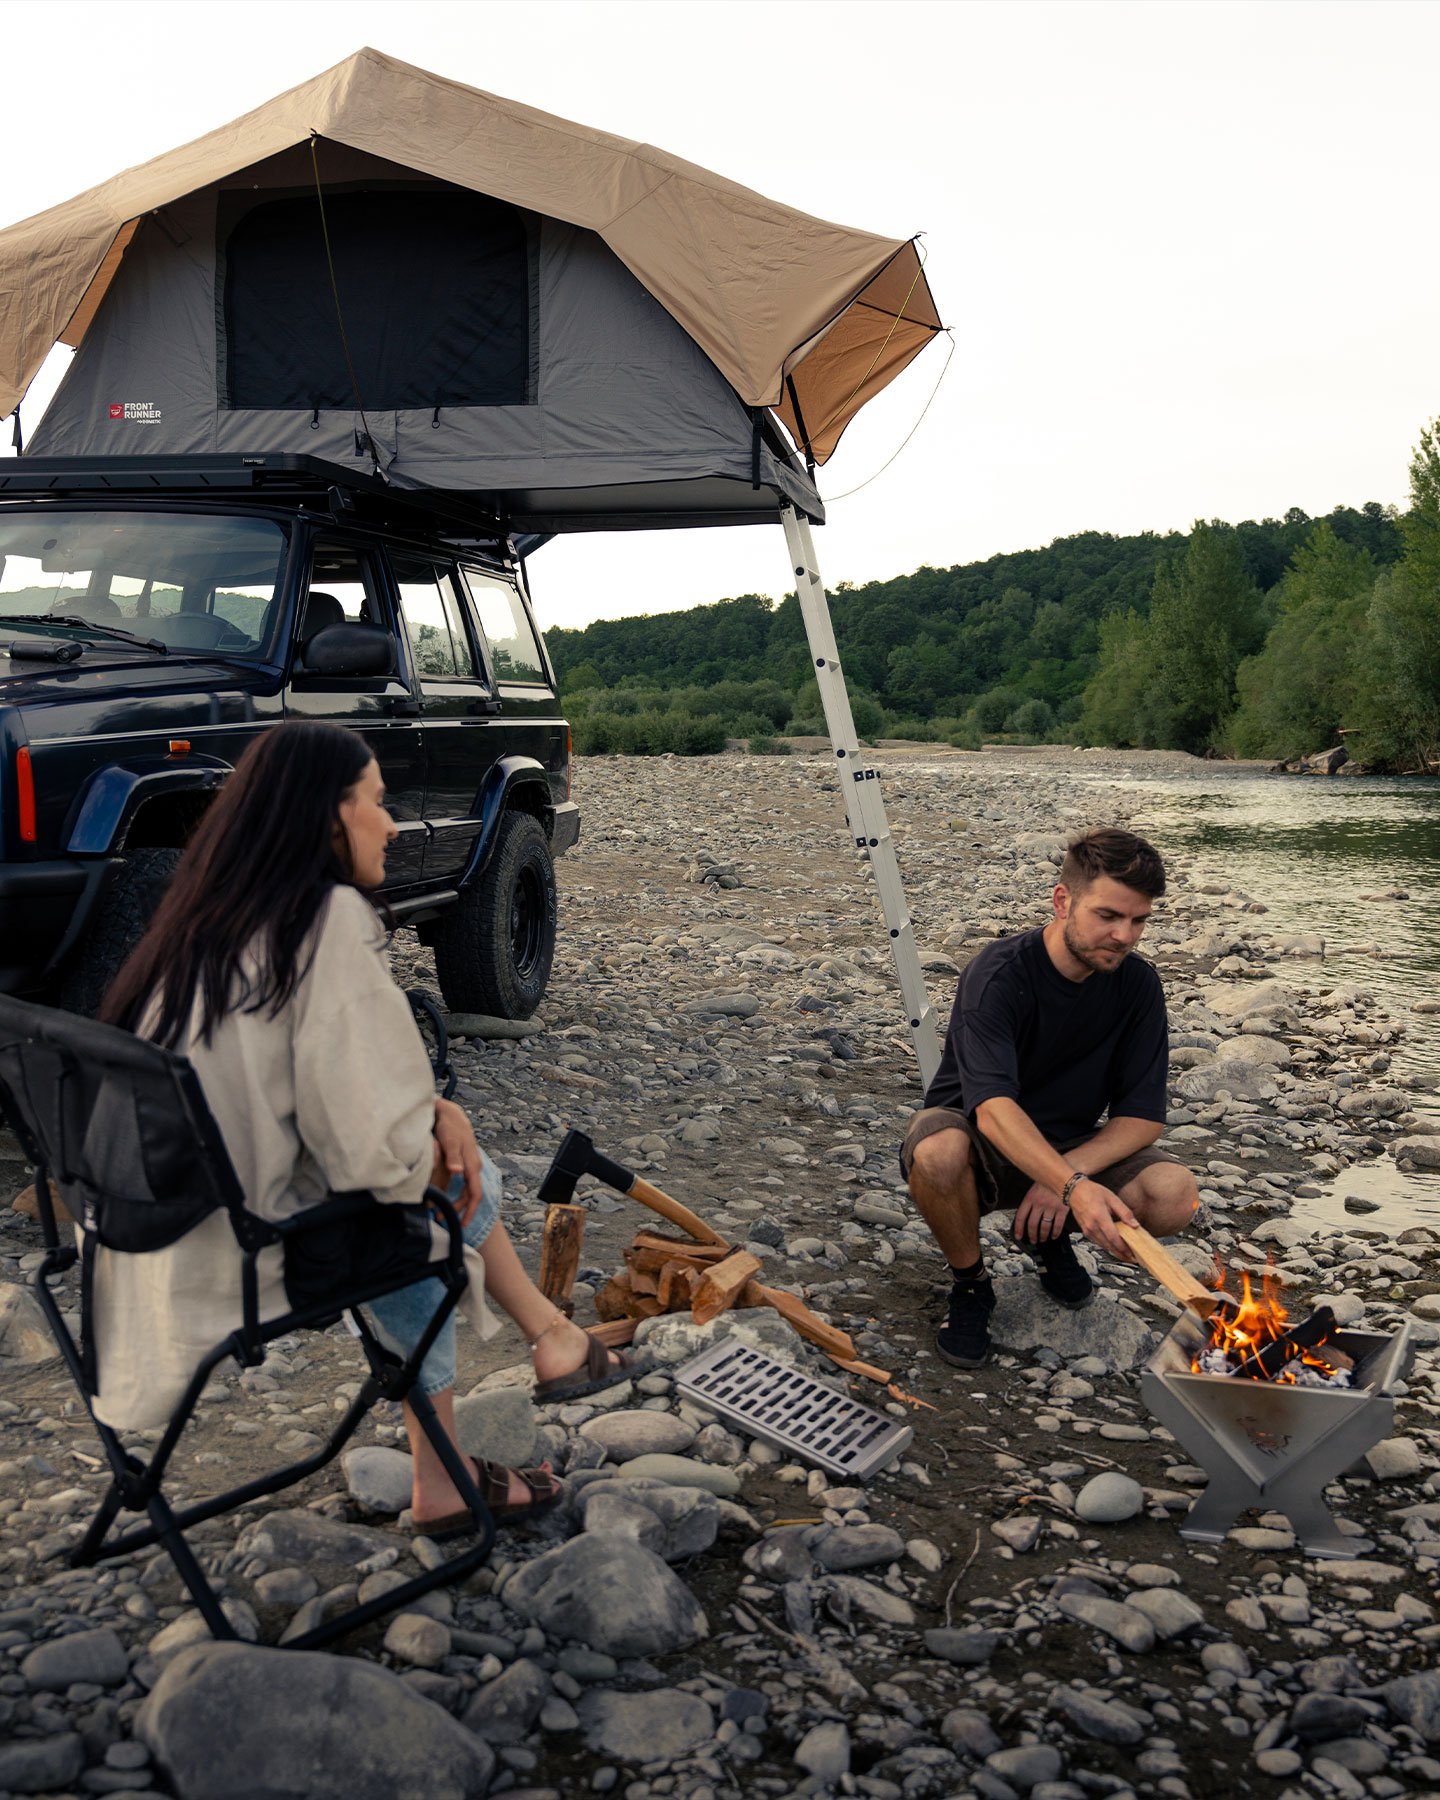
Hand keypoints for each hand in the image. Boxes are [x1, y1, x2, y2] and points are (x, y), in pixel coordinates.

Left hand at [431, 1098, 481, 1224]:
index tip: (463, 1224)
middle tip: (441, 1218)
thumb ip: (453, 1156)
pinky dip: (452, 1193)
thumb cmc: (450, 1127)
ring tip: (439, 1210)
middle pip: (470, 1195)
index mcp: (472, 1165)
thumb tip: (458, 1172)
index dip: (470, 1210)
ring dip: (455, 1203)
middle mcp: (473, 1167)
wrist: (451, 1114)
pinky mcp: (461, 1163)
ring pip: (465, 1190)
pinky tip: (442, 1195)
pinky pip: (460, 1184)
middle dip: (459, 1210)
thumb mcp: (450, 1140)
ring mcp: (467, 1166)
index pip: (475, 1193)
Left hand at [1012, 1182, 1069, 1243]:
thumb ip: (1030, 1201)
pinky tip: (1054, 1236)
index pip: (1021, 1216)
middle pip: (1032, 1224)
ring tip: (1042, 1239)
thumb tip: (1024, 1216)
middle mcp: (1039, 1203)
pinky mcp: (1062, 1209)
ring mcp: (1051, 1207)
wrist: (1063, 1175)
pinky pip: (1058, 1225)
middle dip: (1032, 1235)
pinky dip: (1055, 1232)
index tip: (1019, 1236)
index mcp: (1030, 1198)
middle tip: (1032, 1240)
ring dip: (1043, 1235)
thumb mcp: (1034, 1188)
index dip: (1018, 1228)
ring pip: (1045, 1226)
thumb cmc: (1048, 1181)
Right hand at [1067, 1179, 1138, 1260]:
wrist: (1075, 1191)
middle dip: (1121, 1254)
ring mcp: (1087, 1230)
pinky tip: (1114, 1247)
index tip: (1132, 1253)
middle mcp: (1092, 1226)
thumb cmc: (1092, 1192)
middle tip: (1131, 1258)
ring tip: (1125, 1255)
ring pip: (1103, 1246)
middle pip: (1108, 1245)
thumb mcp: (1112, 1198)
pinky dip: (1107, 1247)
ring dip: (1114, 1252)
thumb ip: (1124, 1212)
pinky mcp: (1085, 1232)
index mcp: (1100, 1217)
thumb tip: (1135, 1224)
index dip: (1123, 1247)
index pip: (1113, 1237)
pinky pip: (1098, 1242)